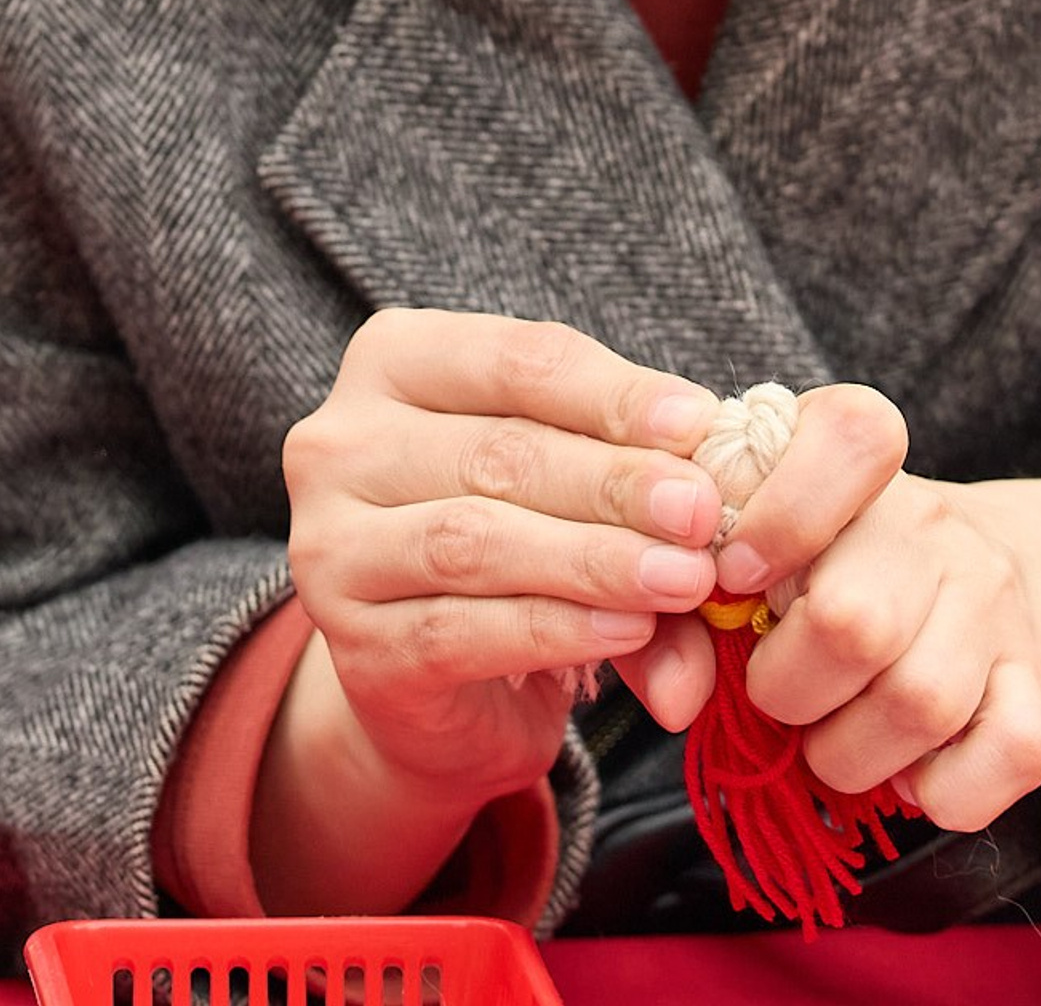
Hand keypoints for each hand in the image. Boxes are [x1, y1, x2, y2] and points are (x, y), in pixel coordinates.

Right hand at [281, 309, 724, 799]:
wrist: (434, 681)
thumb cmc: (511, 539)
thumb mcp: (564, 487)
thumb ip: (629, 484)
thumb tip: (711, 500)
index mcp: (393, 362)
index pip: (513, 360)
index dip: (611, 393)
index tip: (698, 423)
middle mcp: (339, 443)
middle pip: (496, 451)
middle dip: (614, 481)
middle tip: (702, 513)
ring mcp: (330, 547)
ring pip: (475, 540)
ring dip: (593, 559)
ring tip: (683, 576)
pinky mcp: (354, 647)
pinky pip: (463, 631)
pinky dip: (558, 629)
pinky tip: (631, 628)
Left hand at [713, 387, 1040, 863]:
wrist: (992, 570)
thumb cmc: (831, 561)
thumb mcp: (756, 542)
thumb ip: (689, 604)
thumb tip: (676, 695)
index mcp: (856, 464)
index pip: (849, 438)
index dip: (780, 513)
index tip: (733, 575)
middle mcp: (934, 526)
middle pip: (855, 620)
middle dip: (787, 688)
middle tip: (773, 692)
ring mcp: (993, 605)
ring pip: (921, 702)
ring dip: (848, 753)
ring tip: (828, 739)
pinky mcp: (1037, 683)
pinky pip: (1012, 752)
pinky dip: (943, 789)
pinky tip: (905, 771)